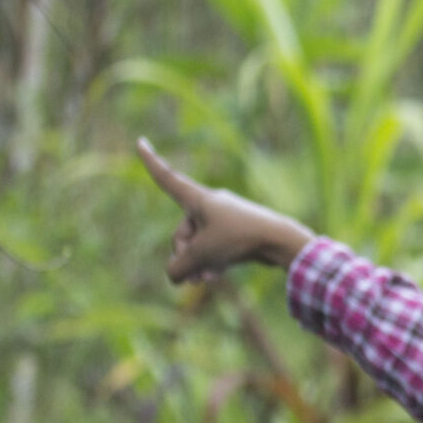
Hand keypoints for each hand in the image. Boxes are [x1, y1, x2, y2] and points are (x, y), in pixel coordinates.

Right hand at [136, 137, 316, 280]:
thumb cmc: (239, 239)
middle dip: (184, 255)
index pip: (167, 178)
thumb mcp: (202, 254)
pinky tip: (213, 277)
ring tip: (203, 281)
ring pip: (200, 244)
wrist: (281, 242)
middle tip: (191, 276)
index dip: (151, 162)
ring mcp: (225, 219)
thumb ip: (179, 266)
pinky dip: (212, 261)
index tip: (140, 141)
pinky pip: (216, 248)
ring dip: (198, 263)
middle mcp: (210, 204)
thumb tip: (175, 276)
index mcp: (198, 198)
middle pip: (183, 231)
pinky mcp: (238, 233)